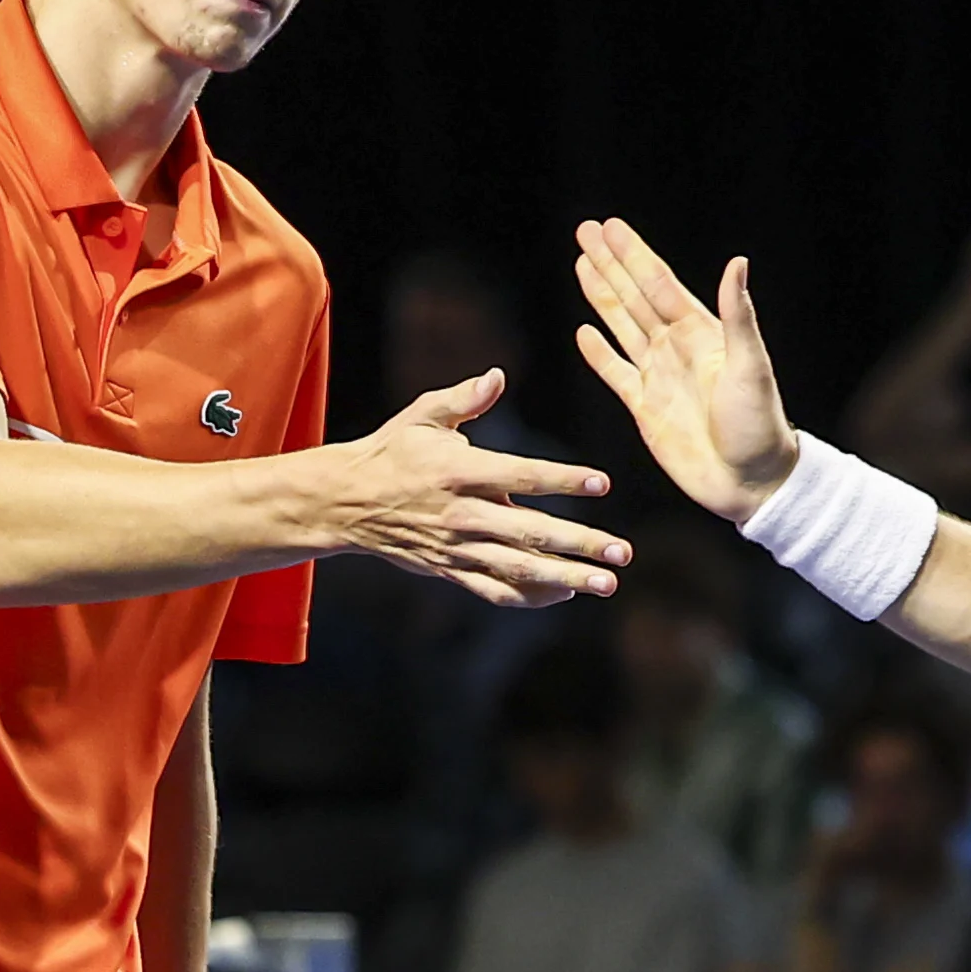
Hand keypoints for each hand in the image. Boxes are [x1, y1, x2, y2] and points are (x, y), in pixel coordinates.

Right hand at [334, 370, 629, 608]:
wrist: (346, 502)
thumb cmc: (393, 451)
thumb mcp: (422, 415)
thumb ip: (463, 399)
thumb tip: (498, 375)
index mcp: (459, 472)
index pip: (521, 475)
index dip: (563, 479)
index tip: (601, 483)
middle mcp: (462, 515)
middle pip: (531, 532)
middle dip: (581, 543)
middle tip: (623, 551)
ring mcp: (458, 548)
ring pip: (520, 569)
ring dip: (567, 578)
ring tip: (607, 583)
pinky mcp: (451, 570)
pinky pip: (495, 590)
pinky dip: (531, 596)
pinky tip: (566, 592)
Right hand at [573, 219, 802, 523]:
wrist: (752, 483)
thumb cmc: (760, 425)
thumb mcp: (751, 366)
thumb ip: (738, 316)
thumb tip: (738, 262)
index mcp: (700, 334)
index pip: (658, 284)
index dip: (633, 255)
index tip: (610, 227)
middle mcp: (676, 349)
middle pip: (634, 297)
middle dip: (610, 264)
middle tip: (585, 231)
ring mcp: (659, 377)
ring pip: (621, 326)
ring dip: (601, 296)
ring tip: (581, 264)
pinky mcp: (645, 409)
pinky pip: (615, 373)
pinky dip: (598, 352)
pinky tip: (584, 331)